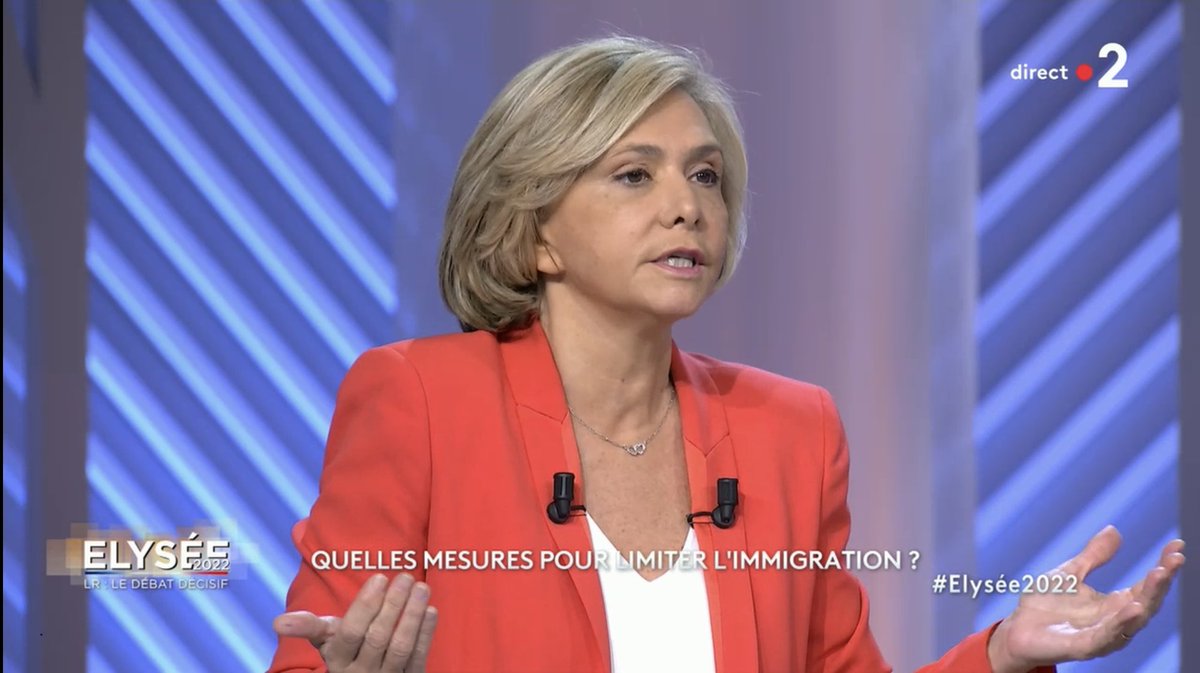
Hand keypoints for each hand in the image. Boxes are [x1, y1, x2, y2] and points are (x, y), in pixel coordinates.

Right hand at [274, 573, 437, 672]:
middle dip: (393, 605)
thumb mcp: (326, 640)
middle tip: (405, 577)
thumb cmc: (346, 651)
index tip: (380, 577)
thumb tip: (278, 621)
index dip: (366, 605)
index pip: (351, 631)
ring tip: (422, 587)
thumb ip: (308, 626)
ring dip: (412, 616)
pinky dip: (425, 633)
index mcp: (336, 660)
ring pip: (400, 647)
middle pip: (377, 637)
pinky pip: (418, 658)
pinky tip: (430, 610)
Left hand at [987, 526, 1183, 672]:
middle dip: (1161, 581)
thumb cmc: (1045, 604)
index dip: (1163, 566)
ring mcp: (1102, 636)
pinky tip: (1133, 606)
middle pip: (1147, 602)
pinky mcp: (1083, 647)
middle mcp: (1115, 622)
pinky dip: (1121, 622)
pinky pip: (1106, 636)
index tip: (1177, 545)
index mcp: (1115, 604)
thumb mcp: (1070, 573)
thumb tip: (1115, 530)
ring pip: (1133, 621)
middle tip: (1174, 559)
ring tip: (1160, 576)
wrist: (1017, 629)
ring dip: (1148, 599)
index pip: (1146, 585)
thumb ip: (1093, 556)